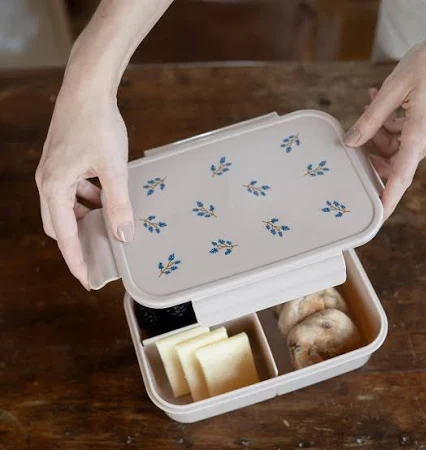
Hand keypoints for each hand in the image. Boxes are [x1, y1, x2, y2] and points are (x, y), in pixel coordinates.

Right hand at [35, 85, 133, 289]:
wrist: (88, 87)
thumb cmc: (98, 125)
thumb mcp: (114, 169)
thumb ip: (118, 204)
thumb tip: (123, 235)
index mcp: (54, 187)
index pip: (64, 236)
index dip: (76, 260)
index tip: (87, 280)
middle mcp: (48, 181)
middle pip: (59, 224)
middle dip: (77, 242)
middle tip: (98, 256)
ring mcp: (53, 170)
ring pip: (65, 207)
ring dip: (83, 219)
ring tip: (106, 227)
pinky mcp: (63, 160)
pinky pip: (72, 190)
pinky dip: (87, 200)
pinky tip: (105, 198)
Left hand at [344, 27, 425, 218]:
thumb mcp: (395, 87)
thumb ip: (371, 118)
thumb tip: (351, 142)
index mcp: (422, 131)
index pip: (402, 176)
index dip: (388, 199)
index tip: (377, 218)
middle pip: (393, 162)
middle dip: (372, 153)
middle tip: (356, 136)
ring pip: (396, 147)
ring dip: (378, 132)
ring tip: (371, 102)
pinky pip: (404, 134)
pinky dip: (389, 124)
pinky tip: (379, 101)